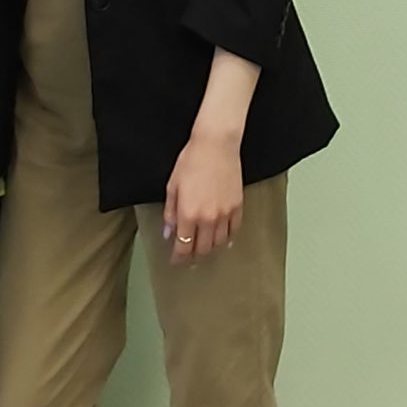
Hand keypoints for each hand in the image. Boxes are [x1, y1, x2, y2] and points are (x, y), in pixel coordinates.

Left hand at [162, 129, 244, 263]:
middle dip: (194, 255)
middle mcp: (208, 218)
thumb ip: (171, 213)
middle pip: (202, 249)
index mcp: (188, 214)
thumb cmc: (192, 161)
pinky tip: (223, 239)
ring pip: (218, 243)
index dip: (179, 257)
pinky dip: (227, 238)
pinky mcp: (237, 207)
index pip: (183, 246)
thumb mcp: (173, 186)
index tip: (176, 261)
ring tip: (205, 248)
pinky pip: (234, 230)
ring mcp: (225, 214)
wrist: (216, 145)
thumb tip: (169, 233)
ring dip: (210, 248)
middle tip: (189, 257)